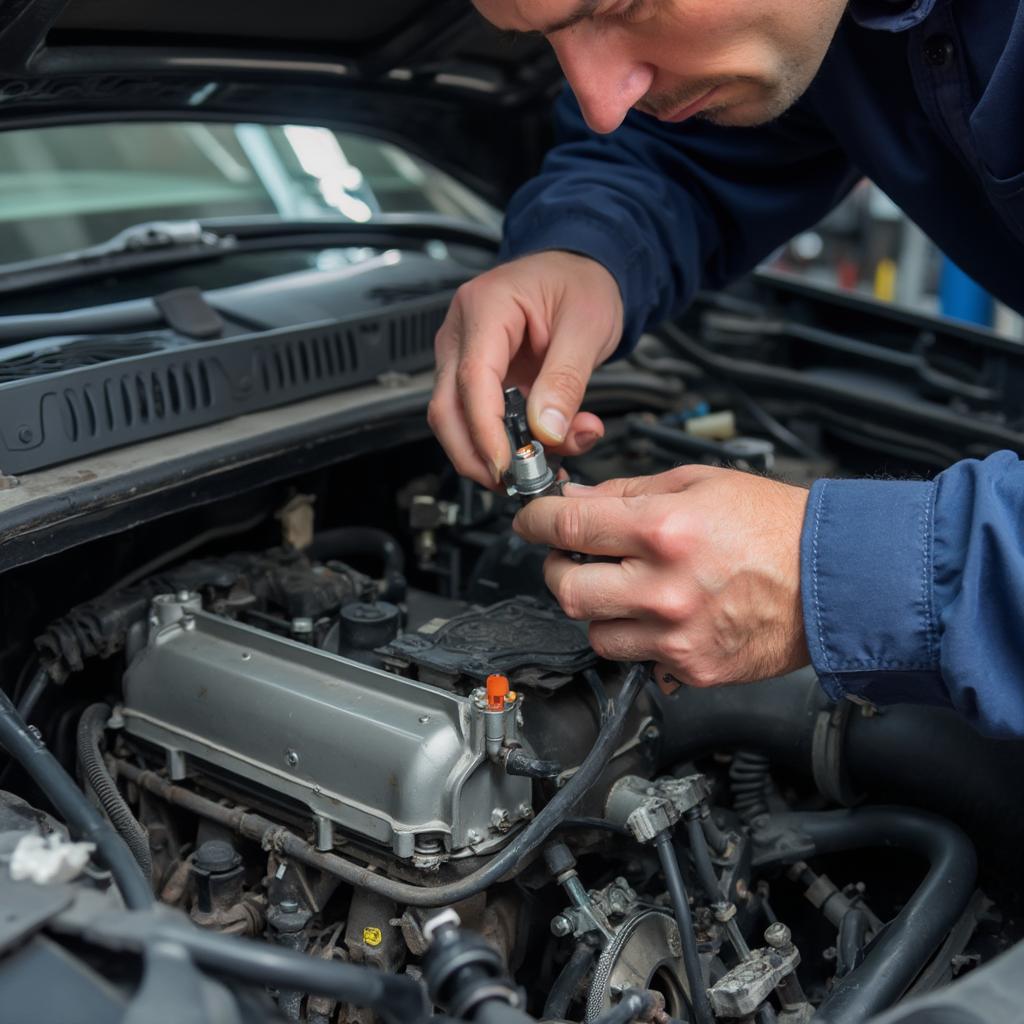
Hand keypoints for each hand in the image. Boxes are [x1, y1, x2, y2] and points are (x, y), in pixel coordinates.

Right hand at [428, 251, 623, 486]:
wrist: (582, 271)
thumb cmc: (581, 284)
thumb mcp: (587, 328)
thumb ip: (566, 381)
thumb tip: (547, 430)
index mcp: (485, 307)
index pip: (472, 379)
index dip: (485, 430)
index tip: (507, 464)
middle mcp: (462, 332)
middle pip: (447, 408)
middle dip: (476, 455)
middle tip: (516, 481)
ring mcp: (463, 355)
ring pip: (456, 419)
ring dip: (491, 453)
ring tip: (538, 466)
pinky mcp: (476, 376)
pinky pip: (478, 418)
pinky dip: (503, 442)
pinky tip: (538, 451)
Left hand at [512, 465, 810, 692]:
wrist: (834, 578)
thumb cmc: (775, 526)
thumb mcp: (699, 483)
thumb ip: (628, 492)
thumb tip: (575, 500)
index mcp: (663, 530)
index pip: (566, 527)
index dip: (534, 521)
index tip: (529, 520)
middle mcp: (664, 587)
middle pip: (566, 589)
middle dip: (558, 570)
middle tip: (571, 557)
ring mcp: (675, 635)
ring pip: (594, 631)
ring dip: (595, 607)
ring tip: (623, 587)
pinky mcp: (690, 668)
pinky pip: (635, 657)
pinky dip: (635, 636)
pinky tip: (659, 614)